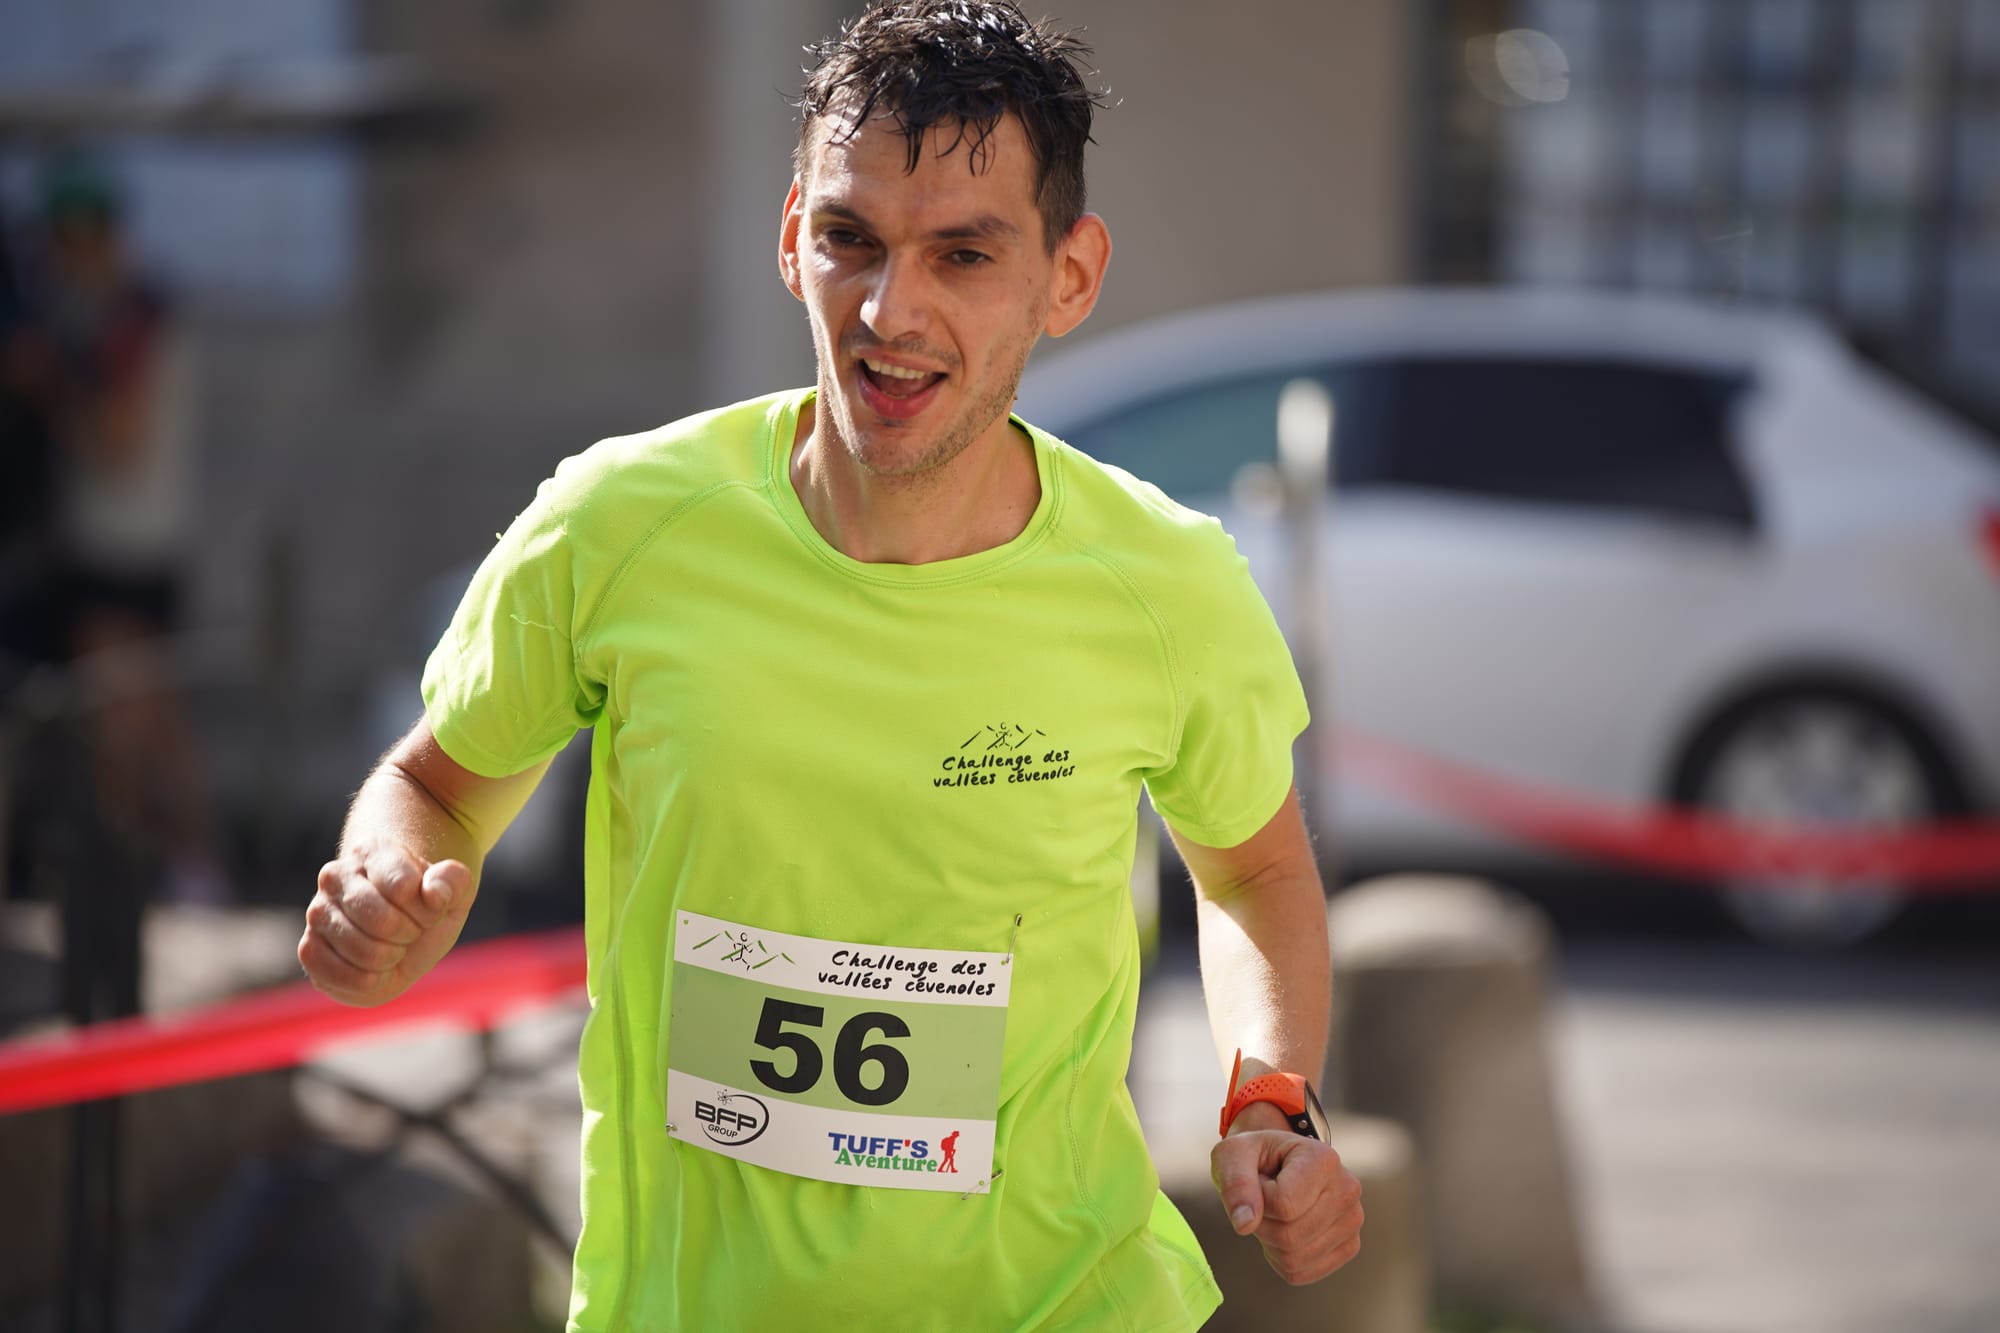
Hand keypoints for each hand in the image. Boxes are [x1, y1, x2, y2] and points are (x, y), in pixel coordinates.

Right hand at [299, 839, 475, 1006]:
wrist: (401, 938)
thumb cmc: (427, 910)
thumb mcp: (455, 892)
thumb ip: (453, 881)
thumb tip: (434, 894)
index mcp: (371, 851)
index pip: (404, 887)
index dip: (428, 910)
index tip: (431, 910)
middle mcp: (335, 875)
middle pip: (383, 921)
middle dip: (409, 935)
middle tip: (411, 931)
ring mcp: (317, 912)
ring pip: (364, 951)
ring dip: (391, 959)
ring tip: (392, 947)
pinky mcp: (308, 948)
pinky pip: (343, 976)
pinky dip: (370, 980)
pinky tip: (374, 967)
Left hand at [1210, 1110, 1364, 1284]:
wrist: (1277, 1164)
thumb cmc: (1255, 1157)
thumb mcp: (1233, 1155)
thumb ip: (1235, 1184)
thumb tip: (1245, 1225)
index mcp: (1323, 1159)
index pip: (1283, 1205)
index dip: (1258, 1200)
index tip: (1260, 1180)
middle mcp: (1347, 1189)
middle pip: (1289, 1236)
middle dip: (1262, 1224)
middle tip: (1263, 1200)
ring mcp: (1352, 1221)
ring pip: (1293, 1259)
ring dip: (1270, 1242)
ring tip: (1276, 1212)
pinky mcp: (1349, 1246)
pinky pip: (1300, 1273)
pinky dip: (1280, 1259)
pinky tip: (1285, 1230)